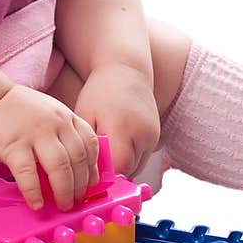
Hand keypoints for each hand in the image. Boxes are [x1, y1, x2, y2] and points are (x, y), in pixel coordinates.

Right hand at [0, 84, 100, 212]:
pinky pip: (28, 173)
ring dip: (64, 190)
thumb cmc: (18, 112)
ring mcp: (34, 134)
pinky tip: (37, 203)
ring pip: (59, 166)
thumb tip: (76, 171)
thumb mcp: (49, 115)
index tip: (92, 183)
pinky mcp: (13, 145)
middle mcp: (55, 123)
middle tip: (77, 200)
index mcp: (65, 116)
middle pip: (77, 158)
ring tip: (63, 205)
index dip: (93, 166)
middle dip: (80, 184)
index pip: (89, 143)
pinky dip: (34, 192)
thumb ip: (62, 135)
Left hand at [72, 63, 160, 179]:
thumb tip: (88, 171)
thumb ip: (88, 145)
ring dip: (122, 165)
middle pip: (128, 170)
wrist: (125, 69)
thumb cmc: (99, 91)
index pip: (117, 167)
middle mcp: (142, 133)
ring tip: (105, 153)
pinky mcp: (157, 134)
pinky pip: (143, 157)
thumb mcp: (85, 115)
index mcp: (122, 128)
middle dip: (111, 171)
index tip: (90, 168)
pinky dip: (130, 157)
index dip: (103, 173)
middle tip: (95, 163)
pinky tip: (116, 147)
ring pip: (137, 166)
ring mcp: (152, 134)